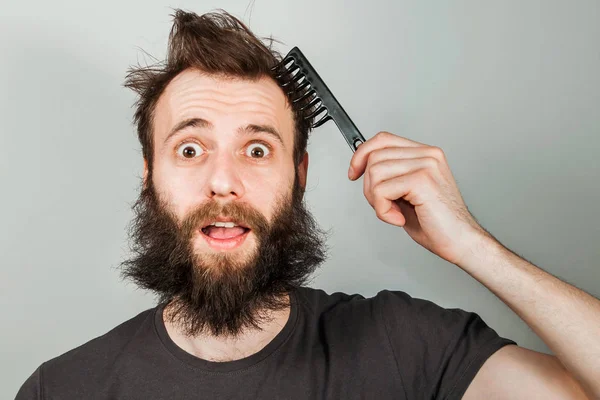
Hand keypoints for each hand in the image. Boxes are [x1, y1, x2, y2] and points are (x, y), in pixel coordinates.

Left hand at [348, 131, 488, 265]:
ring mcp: (426, 165)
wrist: (460, 241)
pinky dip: (383, 210)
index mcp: (425, 154)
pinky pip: (382, 190)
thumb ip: (390, 176)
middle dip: (370, 187)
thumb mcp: (406, 193)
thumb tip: (363, 168)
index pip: (383, 140)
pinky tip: (399, 218)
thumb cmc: (436, 223)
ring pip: (375, 173)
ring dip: (377, 200)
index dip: (362, 155)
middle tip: (386, 206)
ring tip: (394, 213)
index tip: (354, 172)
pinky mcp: (422, 180)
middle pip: (375, 157)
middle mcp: (427, 155)